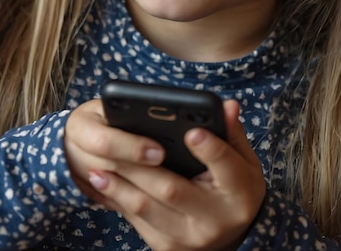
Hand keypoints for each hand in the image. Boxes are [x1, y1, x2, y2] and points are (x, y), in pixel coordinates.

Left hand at [64, 98, 264, 250]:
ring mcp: (188, 238)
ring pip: (147, 208)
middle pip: (172, 188)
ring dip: (119, 187)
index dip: (209, 149)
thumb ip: (231, 131)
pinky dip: (118, 200)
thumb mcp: (243, 158)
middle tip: (114, 146)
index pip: (225, 167)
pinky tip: (103, 184)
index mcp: (239, 193)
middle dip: (140, 167)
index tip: (192, 131)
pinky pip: (137, 221)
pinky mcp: (167, 246)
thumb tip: (227, 104)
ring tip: (97, 169)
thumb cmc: (235, 186)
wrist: (231, 233)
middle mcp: (214, 220)